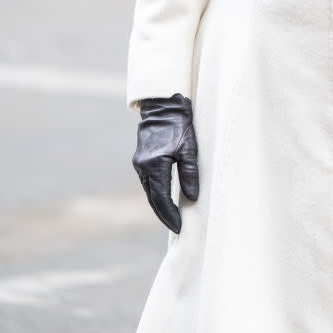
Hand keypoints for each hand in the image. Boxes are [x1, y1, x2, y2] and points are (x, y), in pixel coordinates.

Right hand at [132, 93, 198, 233]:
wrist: (163, 105)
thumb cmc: (179, 124)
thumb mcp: (189, 148)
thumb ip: (190, 174)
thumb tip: (192, 197)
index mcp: (155, 165)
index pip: (161, 199)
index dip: (170, 215)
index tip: (179, 227)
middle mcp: (143, 167)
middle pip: (153, 198)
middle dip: (164, 214)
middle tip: (176, 226)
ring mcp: (140, 163)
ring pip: (149, 191)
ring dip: (159, 204)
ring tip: (172, 216)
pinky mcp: (141, 159)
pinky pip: (148, 182)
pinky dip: (156, 192)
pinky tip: (165, 197)